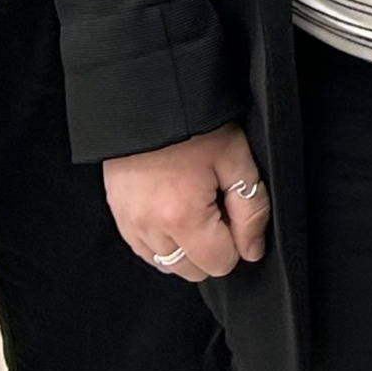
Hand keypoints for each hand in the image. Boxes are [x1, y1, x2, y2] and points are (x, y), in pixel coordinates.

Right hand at [105, 124, 267, 282]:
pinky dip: (163, 240)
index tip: (233, 211)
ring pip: (168, 264)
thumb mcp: (236, 158)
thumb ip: (251, 209)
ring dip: (186, 247)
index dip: (236, 241)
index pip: (220, 263)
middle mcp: (150, 229)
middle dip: (211, 248)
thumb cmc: (193, 124)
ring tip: (194, 205)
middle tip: (215, 205)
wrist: (146, 99)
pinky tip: (173, 209)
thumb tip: (252, 250)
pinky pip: (145, 250)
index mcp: (182, 217)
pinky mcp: (119, 217)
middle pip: (193, 271)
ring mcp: (130, 225)